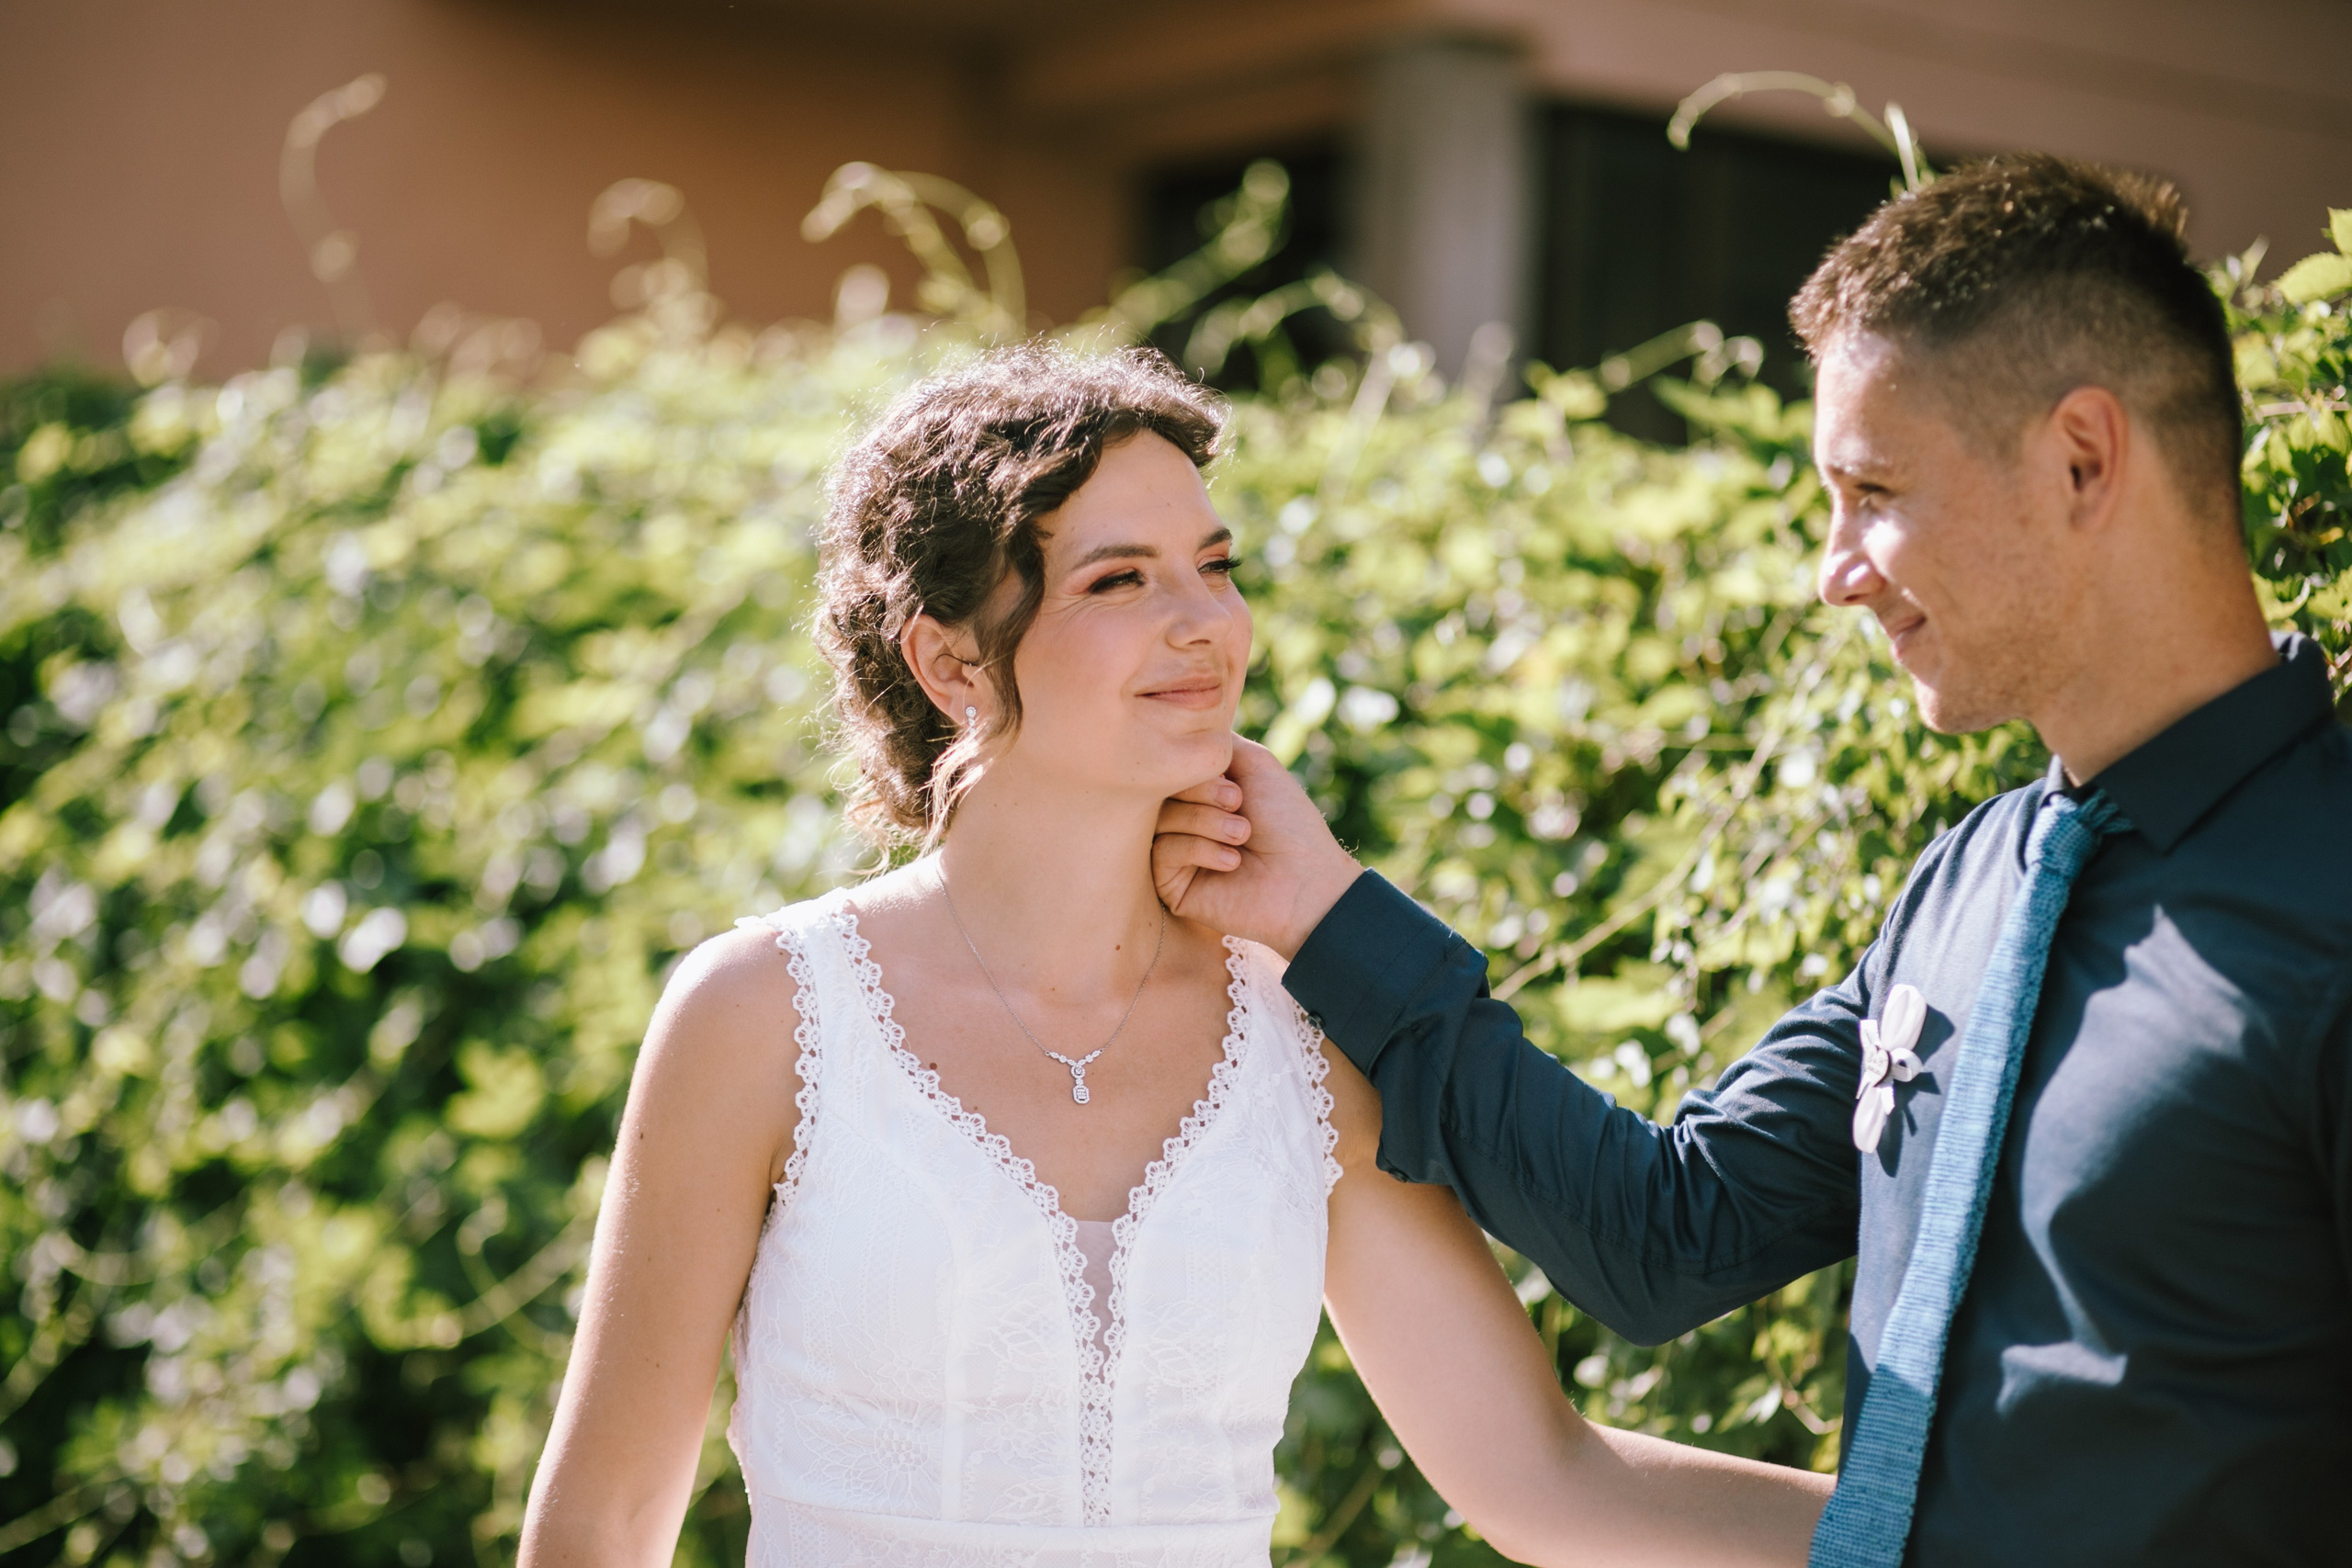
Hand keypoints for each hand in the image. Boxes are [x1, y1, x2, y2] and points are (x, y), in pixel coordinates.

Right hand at [1152, 736, 1362, 957]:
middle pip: (1158, 788)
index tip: (1238, 785)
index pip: (1171, 764)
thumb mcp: (1255, 764)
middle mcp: (1184, 817)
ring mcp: (1176, 852)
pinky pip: (1162, 852)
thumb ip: (1212, 741)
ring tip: (1243, 835)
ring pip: (1159, 819)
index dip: (1198, 768)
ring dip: (1206, 822)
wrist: (1305, 881)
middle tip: (1239, 804)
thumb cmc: (1288, 822)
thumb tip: (1175, 732)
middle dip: (1202, 792)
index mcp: (1201, 790)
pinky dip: (1200, 850)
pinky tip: (1232, 862)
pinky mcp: (1171, 885)